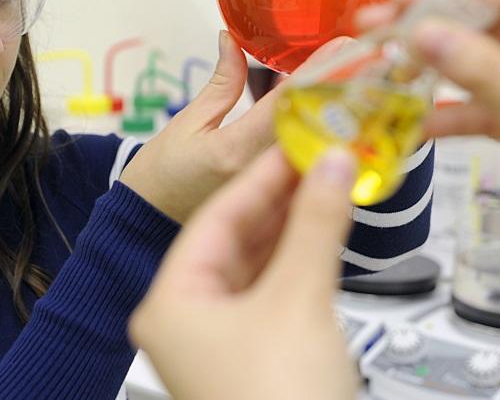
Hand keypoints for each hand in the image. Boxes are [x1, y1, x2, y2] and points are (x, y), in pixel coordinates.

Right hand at [120, 32, 355, 222]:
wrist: (147, 224)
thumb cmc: (160, 175)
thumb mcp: (187, 123)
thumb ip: (220, 84)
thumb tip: (232, 39)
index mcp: (234, 150)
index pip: (287, 106)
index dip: (318, 74)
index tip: (342, 46)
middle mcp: (260, 174)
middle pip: (313, 127)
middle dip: (339, 92)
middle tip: (364, 58)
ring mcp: (272, 194)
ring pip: (316, 148)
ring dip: (337, 116)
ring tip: (359, 80)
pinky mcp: (277, 205)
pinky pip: (308, 168)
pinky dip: (322, 141)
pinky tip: (336, 117)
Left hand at [129, 146, 358, 399]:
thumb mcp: (298, 300)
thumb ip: (315, 225)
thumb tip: (327, 168)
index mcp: (171, 303)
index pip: (216, 218)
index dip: (260, 177)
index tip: (295, 144)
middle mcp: (187, 319)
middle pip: (236, 238)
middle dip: (281, 199)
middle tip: (318, 159)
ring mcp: (220, 339)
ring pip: (258, 263)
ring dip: (295, 226)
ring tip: (328, 184)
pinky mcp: (255, 354)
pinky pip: (274, 289)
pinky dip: (300, 260)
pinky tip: (324, 231)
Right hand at [358, 0, 499, 308]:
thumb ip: (491, 78)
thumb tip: (431, 36)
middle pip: (493, 28)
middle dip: (435, 32)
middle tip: (382, 30)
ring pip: (484, 68)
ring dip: (438, 73)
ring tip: (389, 71)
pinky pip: (487, 108)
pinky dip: (453, 116)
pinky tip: (419, 123)